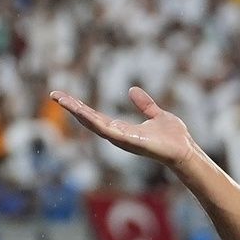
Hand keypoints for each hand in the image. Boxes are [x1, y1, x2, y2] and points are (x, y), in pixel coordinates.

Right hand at [51, 86, 197, 169]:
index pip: (96, 116)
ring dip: (77, 112)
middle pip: (89, 120)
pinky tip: (81, 112)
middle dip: (72, 108)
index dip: (80, 107)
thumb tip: (132, 90)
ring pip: (93, 124)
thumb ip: (144, 104)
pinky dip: (93, 121)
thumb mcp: (156, 114)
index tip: (65, 97)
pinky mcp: (127, 142)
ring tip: (61, 100)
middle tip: (54, 95)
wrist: (185, 150)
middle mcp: (117, 135)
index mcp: (122, 129)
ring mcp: (121, 139)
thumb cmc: (173, 137)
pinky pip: (106, 130)